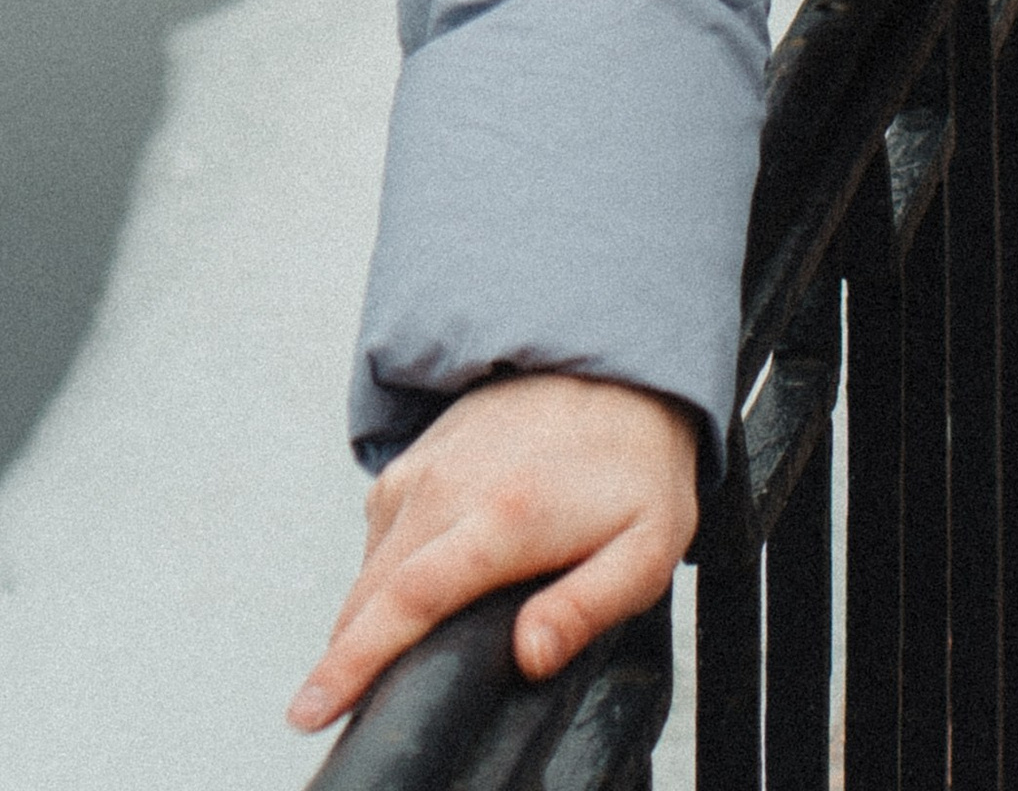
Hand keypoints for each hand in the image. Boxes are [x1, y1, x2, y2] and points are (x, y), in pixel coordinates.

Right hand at [286, 372, 697, 733]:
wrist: (625, 369)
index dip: (352, 663)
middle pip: (371, 591)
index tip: (309, 710)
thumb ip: (588, 607)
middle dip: (343, 657)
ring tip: (401, 644)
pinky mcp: (420, 451)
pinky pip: (381, 525)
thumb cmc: (638, 466)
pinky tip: (422, 580)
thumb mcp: (646, 546)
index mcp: (506, 517)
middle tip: (333, 705)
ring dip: (368, 613)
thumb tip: (530, 657)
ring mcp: (429, 462)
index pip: (409, 600)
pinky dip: (384, 567)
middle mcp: (451, 485)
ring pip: (371, 562)